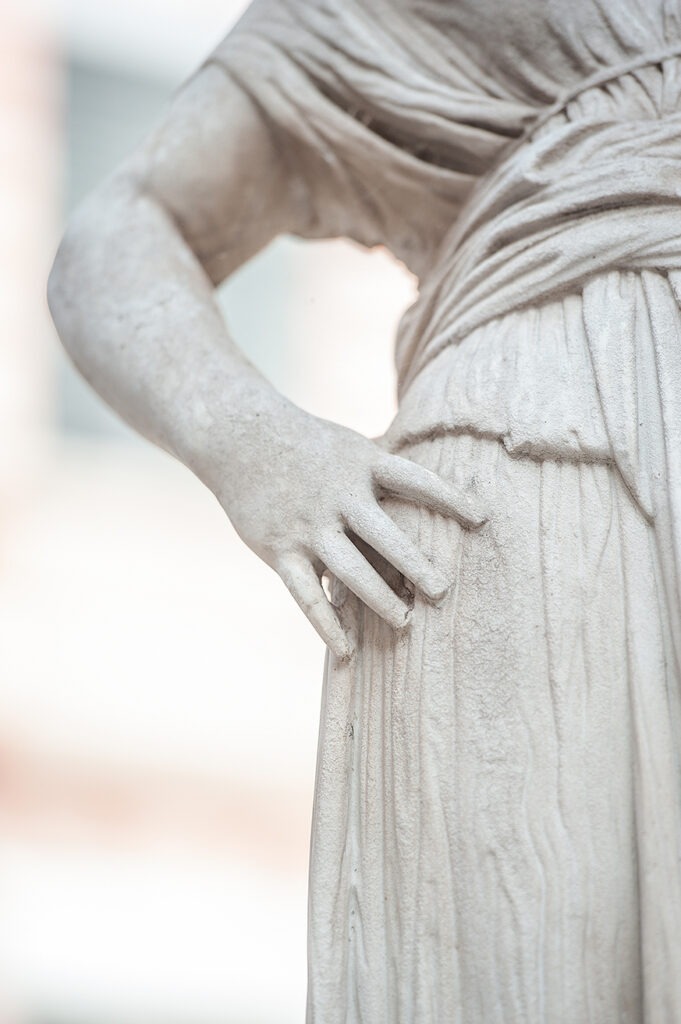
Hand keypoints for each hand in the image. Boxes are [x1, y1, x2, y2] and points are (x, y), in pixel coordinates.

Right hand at [209, 387, 485, 660]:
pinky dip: (326, 624)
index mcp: (361, 465)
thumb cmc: (306, 444)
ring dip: (378, 599)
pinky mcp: (279, 549)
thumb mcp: (349, 445)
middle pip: (383, 534)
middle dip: (414, 563)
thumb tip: (434, 469)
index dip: (448, 498)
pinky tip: (347, 649)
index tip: (480, 518)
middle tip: (442, 591)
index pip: (414, 480)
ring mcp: (308, 525)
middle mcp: (337, 496)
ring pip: (348, 569)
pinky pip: (306, 594)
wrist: (238, 436)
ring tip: (405, 622)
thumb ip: (384, 467)